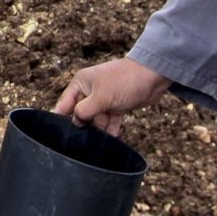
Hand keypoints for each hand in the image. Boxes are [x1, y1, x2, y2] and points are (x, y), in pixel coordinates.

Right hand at [53, 57, 172, 135]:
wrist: (153, 76)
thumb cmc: (125, 80)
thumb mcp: (101, 97)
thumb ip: (84, 111)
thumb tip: (74, 123)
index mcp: (80, 83)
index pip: (64, 104)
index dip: (63, 119)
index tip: (63, 135)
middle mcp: (89, 91)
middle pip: (80, 114)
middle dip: (85, 126)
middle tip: (89, 136)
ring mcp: (103, 99)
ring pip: (95, 120)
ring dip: (99, 129)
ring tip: (103, 137)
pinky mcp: (116, 106)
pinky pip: (109, 121)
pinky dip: (110, 129)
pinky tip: (112, 139)